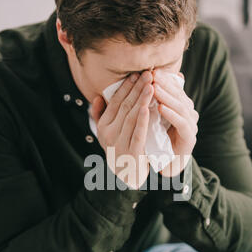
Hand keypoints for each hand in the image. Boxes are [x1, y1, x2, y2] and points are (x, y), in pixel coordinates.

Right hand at [90, 71, 153, 188]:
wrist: (126, 178)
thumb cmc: (120, 150)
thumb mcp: (106, 134)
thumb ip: (100, 115)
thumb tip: (99, 96)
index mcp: (103, 127)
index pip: (115, 102)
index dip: (126, 87)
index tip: (137, 74)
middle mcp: (108, 134)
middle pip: (124, 106)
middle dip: (137, 88)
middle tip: (148, 74)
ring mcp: (119, 144)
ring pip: (131, 116)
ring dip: (142, 99)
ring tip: (151, 85)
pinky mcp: (132, 152)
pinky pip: (138, 132)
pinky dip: (142, 119)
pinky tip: (148, 106)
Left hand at [152, 69, 198, 176]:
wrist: (167, 163)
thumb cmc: (157, 139)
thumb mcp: (152, 117)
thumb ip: (150, 102)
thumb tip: (138, 83)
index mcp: (180, 105)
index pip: (173, 88)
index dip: (162, 78)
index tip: (149, 70)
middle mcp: (189, 112)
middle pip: (178, 94)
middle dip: (164, 84)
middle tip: (152, 74)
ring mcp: (191, 124)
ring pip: (180, 106)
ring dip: (166, 96)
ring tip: (154, 88)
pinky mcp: (190, 137)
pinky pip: (181, 123)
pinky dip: (171, 114)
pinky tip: (160, 108)